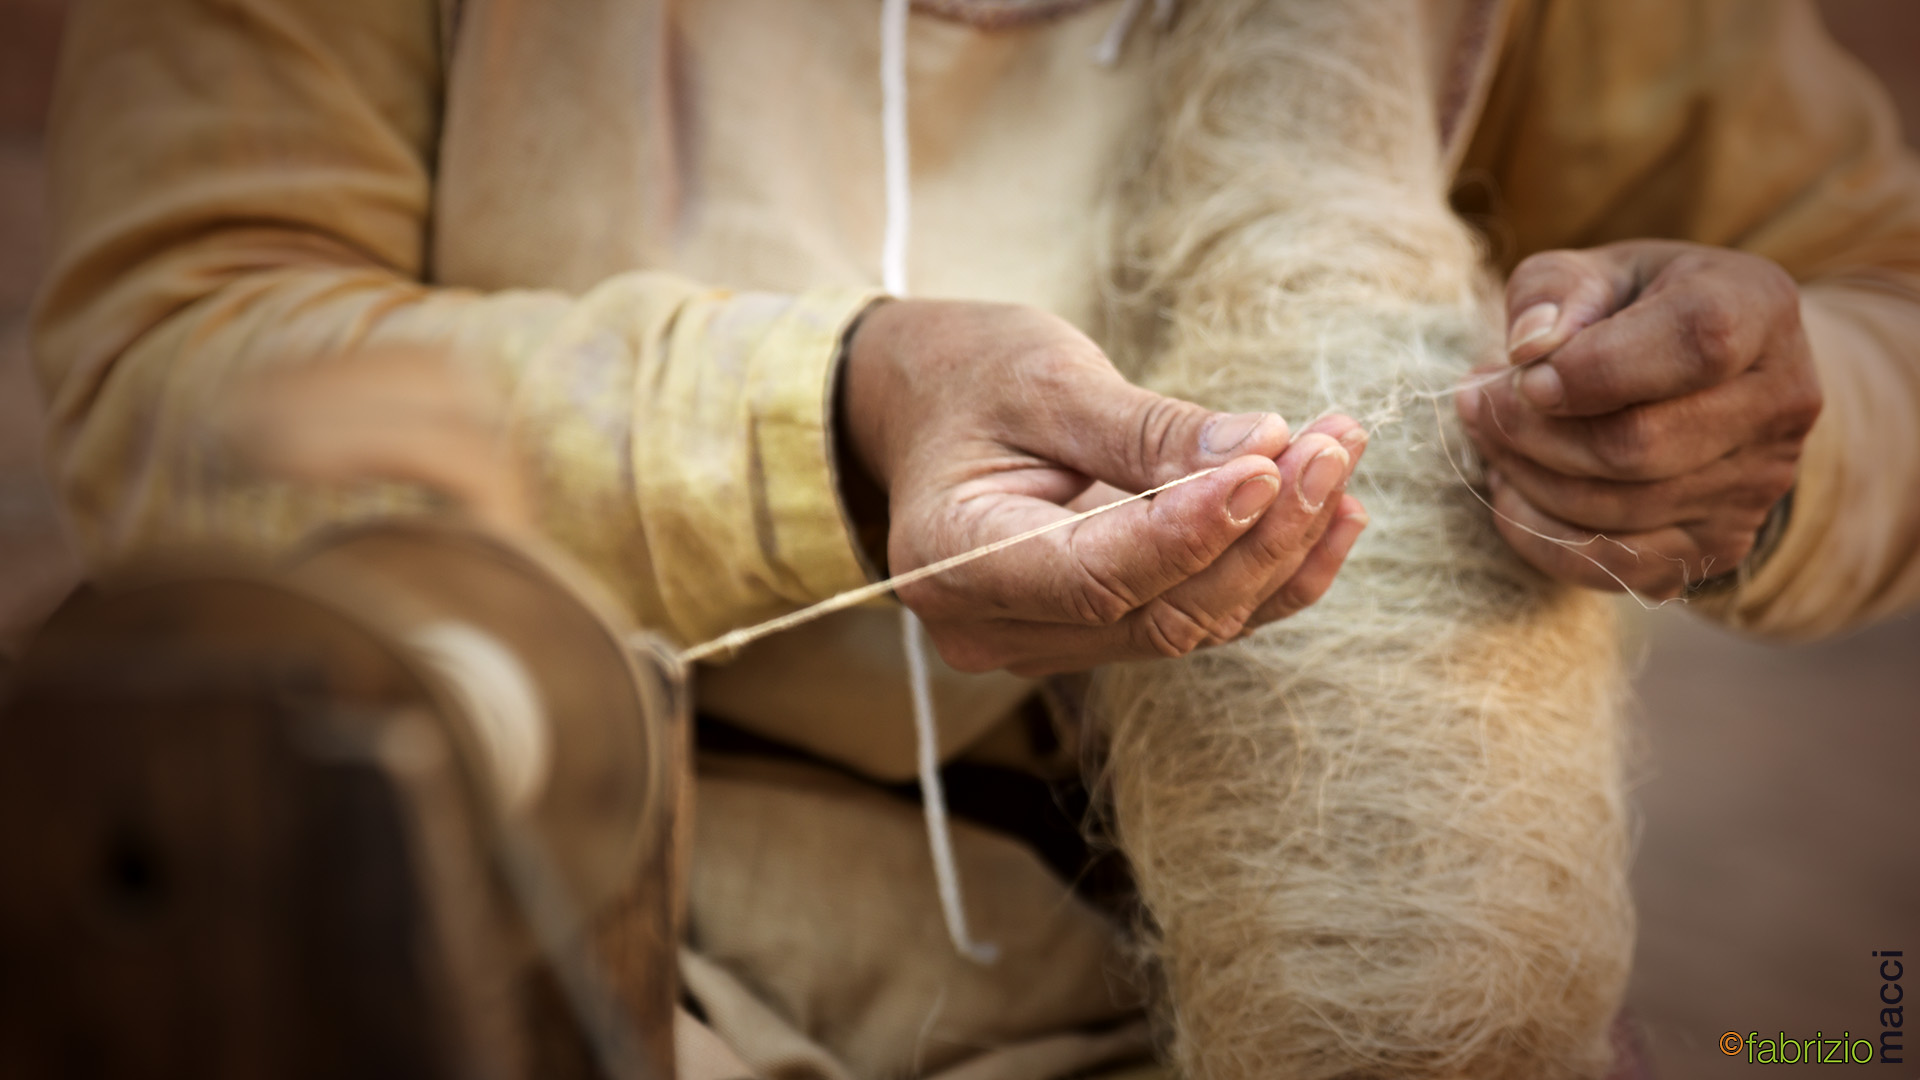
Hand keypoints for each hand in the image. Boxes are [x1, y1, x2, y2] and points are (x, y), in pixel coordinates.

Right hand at [840, 299, 1368, 675]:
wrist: (927, 408)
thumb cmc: (971, 377)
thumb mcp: (1046, 377)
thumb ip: (1148, 429)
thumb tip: (1265, 451)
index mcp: (954, 559)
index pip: (1093, 575)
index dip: (1192, 531)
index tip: (1273, 463)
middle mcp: (995, 626)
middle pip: (1158, 614)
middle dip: (1261, 535)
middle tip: (1332, 445)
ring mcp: (1046, 642)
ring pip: (1190, 624)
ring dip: (1281, 548)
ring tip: (1341, 460)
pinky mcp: (1096, 633)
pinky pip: (1196, 617)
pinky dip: (1269, 569)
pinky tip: (1333, 513)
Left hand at [1457, 241, 1820, 597]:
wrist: (1704, 377)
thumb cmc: (1633, 309)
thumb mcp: (1594, 271)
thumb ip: (1553, 290)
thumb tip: (1528, 346)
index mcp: (1759, 309)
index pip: (1694, 344)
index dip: (1594, 369)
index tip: (1524, 374)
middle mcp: (1780, 402)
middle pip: (1639, 445)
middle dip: (1533, 431)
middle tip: (1479, 403)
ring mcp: (1757, 485)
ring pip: (1617, 509)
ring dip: (1526, 477)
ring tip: (1491, 437)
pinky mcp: (1721, 545)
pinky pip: (1612, 564)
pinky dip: (1539, 533)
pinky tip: (1511, 490)